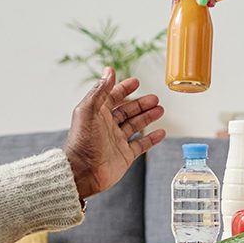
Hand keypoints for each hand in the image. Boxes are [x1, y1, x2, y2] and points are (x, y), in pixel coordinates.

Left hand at [64, 69, 164, 200]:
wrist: (83, 172)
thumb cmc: (82, 141)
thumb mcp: (89, 110)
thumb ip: (100, 90)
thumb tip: (109, 70)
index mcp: (97, 114)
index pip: (113, 97)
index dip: (124, 89)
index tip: (136, 82)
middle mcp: (107, 126)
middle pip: (128, 111)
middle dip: (141, 103)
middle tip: (155, 98)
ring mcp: (117, 141)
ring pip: (136, 125)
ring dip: (148, 117)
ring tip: (160, 110)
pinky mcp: (125, 156)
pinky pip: (141, 145)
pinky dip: (152, 139)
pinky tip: (161, 132)